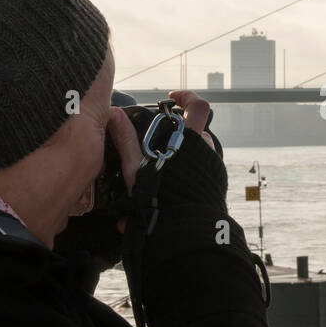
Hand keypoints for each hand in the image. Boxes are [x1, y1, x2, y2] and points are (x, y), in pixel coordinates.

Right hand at [108, 91, 216, 232]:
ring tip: (156, 171)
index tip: (171, 98)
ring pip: (194, 152)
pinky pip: (197, 170)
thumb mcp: (136, 167)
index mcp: (190, 139)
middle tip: (154, 144)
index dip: (187, 96)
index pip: (198, 105)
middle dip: (174, 135)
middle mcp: (205, 150)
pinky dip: (182, 173)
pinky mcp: (212, 182)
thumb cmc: (160, 197)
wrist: (184, 230)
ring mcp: (211, 166)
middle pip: (193, 130)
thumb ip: (125, 138)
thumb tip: (113, 114)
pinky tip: (164, 186)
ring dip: (177, 156)